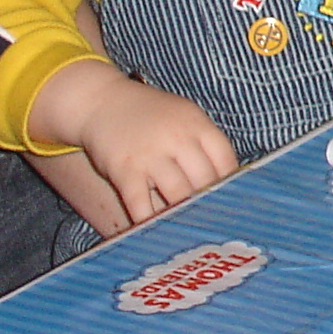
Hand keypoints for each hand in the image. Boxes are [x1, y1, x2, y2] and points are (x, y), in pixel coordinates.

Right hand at [26, 61, 237, 223]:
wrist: (101, 101)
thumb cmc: (149, 115)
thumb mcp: (183, 117)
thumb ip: (203, 143)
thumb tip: (227, 181)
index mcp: (196, 124)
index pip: (225, 159)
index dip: (230, 184)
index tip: (231, 202)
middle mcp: (176, 138)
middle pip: (204, 180)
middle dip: (208, 203)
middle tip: (213, 224)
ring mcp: (150, 154)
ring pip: (178, 194)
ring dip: (184, 215)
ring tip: (190, 231)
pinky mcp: (125, 169)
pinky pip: (141, 203)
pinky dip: (148, 220)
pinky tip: (155, 232)